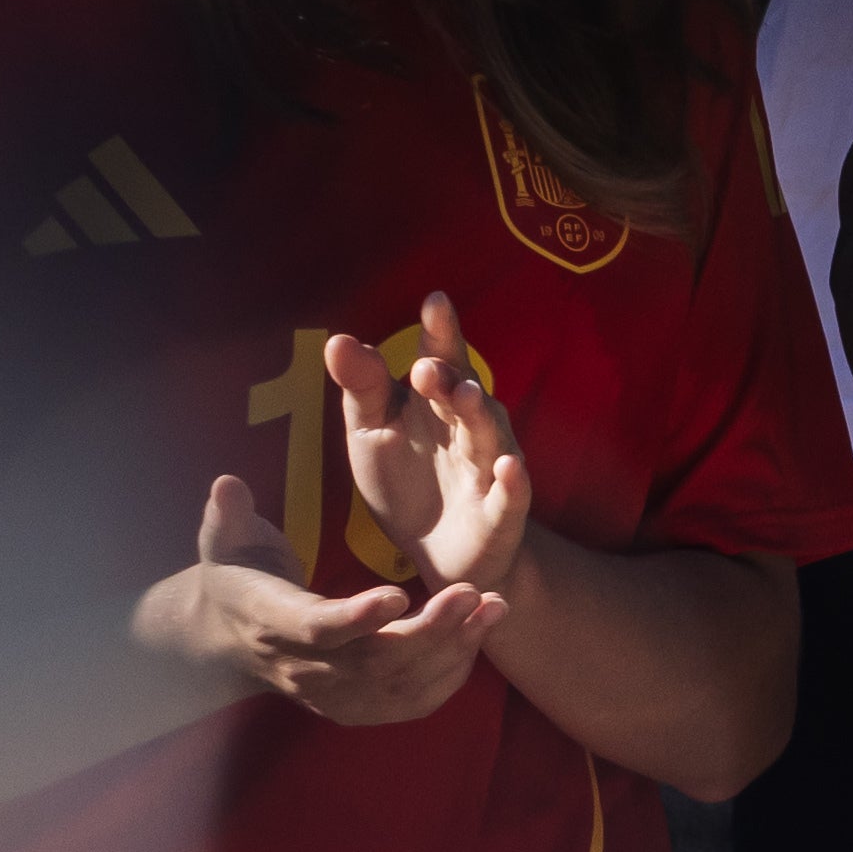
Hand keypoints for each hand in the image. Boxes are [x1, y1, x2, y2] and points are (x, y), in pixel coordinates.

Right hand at [150, 471, 500, 726]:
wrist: (229, 640)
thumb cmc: (237, 575)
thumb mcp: (224, 542)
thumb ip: (228, 516)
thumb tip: (228, 484)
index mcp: (272, 622)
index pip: (317, 629)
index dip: (356, 617)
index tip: (397, 595)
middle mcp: (304, 668)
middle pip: (374, 662)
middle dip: (430, 631)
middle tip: (476, 593)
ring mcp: (332, 696)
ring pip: (401, 685)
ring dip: (453, 650)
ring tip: (495, 607)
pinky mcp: (355, 709)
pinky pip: (410, 703)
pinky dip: (450, 676)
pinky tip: (478, 636)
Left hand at [325, 290, 540, 596]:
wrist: (434, 550)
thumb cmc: (406, 481)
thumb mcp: (372, 431)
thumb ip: (362, 387)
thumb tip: (339, 339)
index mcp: (436, 403)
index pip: (440, 359)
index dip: (440, 332)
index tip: (434, 301)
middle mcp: (469, 428)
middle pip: (463, 396)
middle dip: (448, 380)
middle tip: (424, 367)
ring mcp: (489, 469)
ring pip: (490, 437)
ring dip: (479, 415)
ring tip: (463, 395)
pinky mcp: (501, 513)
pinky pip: (511, 495)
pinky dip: (513, 482)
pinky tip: (508, 467)